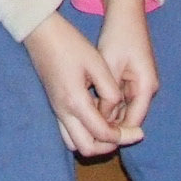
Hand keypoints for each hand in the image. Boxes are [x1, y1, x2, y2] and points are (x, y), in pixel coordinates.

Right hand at [24, 11, 139, 156]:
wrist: (41, 33)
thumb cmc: (70, 44)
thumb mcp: (98, 63)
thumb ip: (110, 91)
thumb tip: (115, 110)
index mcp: (75, 101)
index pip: (103, 134)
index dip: (124, 136)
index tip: (139, 132)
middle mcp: (63, 111)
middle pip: (87, 148)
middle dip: (108, 146)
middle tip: (124, 134)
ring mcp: (56, 109)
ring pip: (75, 143)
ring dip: (95, 141)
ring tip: (111, 128)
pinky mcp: (55, 105)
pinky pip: (69, 132)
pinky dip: (85, 133)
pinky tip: (98, 117)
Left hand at [92, 0, 158, 133]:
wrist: (126, 12)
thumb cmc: (118, 35)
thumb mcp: (109, 64)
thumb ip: (107, 93)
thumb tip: (100, 117)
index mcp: (146, 87)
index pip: (133, 121)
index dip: (115, 132)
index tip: (95, 136)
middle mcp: (147, 88)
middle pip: (129, 117)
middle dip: (110, 124)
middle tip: (86, 128)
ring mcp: (141, 83)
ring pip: (124, 108)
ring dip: (109, 112)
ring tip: (86, 118)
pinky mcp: (133, 77)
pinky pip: (122, 97)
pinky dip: (109, 101)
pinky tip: (91, 103)